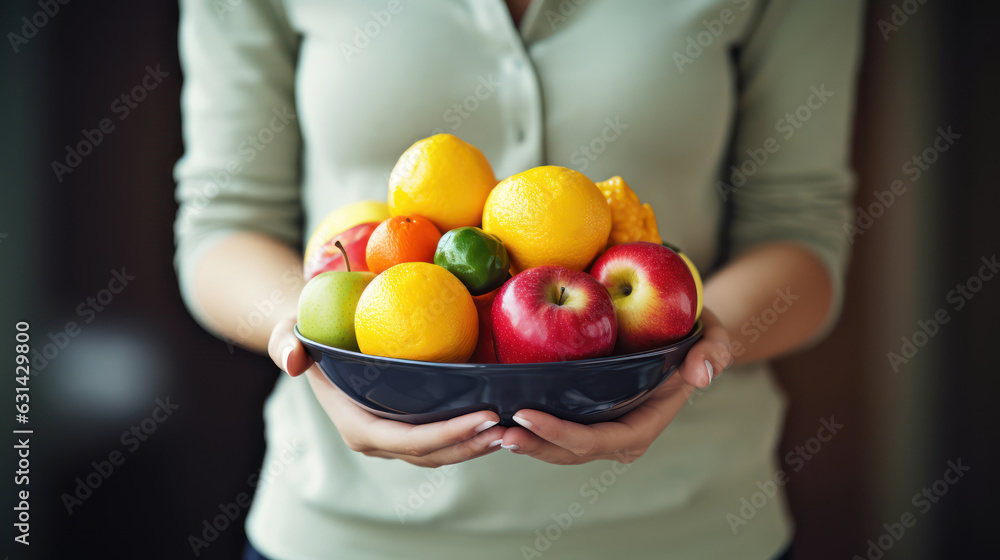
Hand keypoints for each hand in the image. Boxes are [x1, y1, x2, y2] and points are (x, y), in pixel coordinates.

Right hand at [267, 318, 506, 467]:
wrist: (316, 341)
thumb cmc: (306, 333)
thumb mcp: (286, 330)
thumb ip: (284, 343)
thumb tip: (293, 361)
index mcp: (356, 426)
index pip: (407, 441)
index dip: (447, 435)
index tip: (484, 416)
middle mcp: (377, 440)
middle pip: (431, 455)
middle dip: (471, 445)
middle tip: (510, 426)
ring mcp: (393, 437)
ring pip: (441, 454)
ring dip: (476, 446)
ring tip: (512, 429)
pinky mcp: (409, 426)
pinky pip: (443, 440)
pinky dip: (470, 435)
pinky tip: (499, 418)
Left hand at [500, 308, 731, 464]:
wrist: (680, 331)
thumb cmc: (694, 332)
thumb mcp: (712, 334)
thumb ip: (714, 351)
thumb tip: (701, 375)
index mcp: (643, 425)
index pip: (597, 440)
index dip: (560, 434)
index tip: (527, 415)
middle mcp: (618, 435)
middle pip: (570, 452)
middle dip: (535, 445)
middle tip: (498, 430)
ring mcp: (598, 427)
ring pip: (556, 447)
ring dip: (525, 441)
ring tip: (490, 428)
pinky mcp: (582, 413)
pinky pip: (552, 427)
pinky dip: (527, 426)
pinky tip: (499, 412)